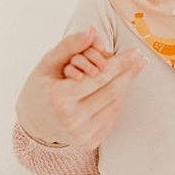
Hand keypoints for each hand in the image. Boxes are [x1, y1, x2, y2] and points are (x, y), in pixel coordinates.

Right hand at [15, 27, 145, 149]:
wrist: (33, 124)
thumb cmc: (41, 88)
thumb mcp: (48, 64)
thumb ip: (69, 46)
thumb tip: (92, 31)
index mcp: (60, 99)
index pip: (99, 78)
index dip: (120, 63)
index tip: (135, 52)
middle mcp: (72, 119)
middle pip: (111, 91)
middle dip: (129, 73)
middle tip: (141, 58)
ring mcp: (82, 134)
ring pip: (115, 105)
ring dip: (126, 86)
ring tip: (134, 69)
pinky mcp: (91, 142)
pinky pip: (112, 117)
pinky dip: (119, 101)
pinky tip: (122, 87)